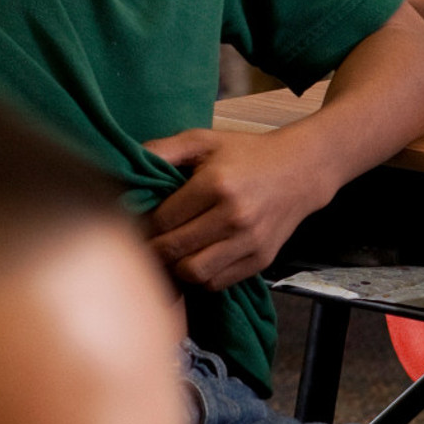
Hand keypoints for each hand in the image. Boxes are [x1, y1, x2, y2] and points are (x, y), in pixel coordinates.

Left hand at [142, 125, 328, 289]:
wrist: (301, 170)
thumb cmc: (247, 154)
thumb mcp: (204, 140)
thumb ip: (163, 150)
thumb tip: (123, 164)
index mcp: (217, 185)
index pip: (162, 221)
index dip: (142, 225)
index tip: (135, 223)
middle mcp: (235, 216)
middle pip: (174, 250)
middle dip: (152, 249)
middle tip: (143, 243)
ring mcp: (250, 241)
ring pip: (194, 273)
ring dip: (175, 267)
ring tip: (169, 253)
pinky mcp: (261, 259)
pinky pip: (217, 283)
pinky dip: (200, 277)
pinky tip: (195, 257)